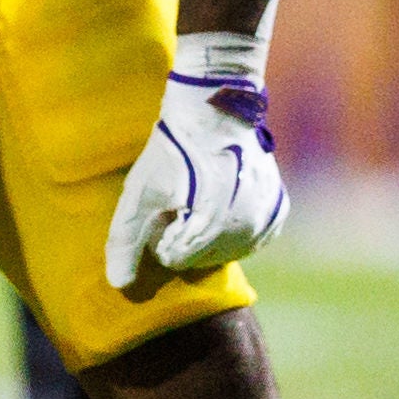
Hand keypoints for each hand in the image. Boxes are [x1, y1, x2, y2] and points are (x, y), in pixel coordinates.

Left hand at [109, 35, 286, 289]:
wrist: (213, 113)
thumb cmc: (169, 152)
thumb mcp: (138, 193)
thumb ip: (125, 241)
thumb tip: (119, 285)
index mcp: (212, 227)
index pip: (175, 259)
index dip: (160, 234)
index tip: (162, 204)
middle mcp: (248, 228)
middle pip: (202, 259)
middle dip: (185, 236)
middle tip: (180, 198)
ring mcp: (267, 219)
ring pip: (228, 252)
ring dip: (208, 234)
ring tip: (197, 197)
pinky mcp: (279, 209)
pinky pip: (253, 240)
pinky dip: (233, 231)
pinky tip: (218, 206)